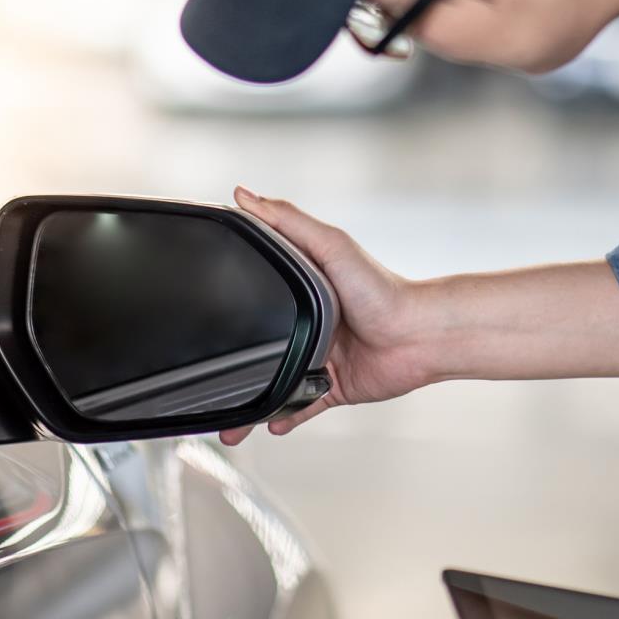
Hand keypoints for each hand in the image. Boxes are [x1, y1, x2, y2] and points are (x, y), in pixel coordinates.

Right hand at [219, 186, 436, 444]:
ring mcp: (318, 357)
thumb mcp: (330, 245)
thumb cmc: (383, 288)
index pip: (256, 292)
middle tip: (205, 381)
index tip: (198, 310)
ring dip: (251, 403)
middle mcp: (308, 324)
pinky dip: (284, 416)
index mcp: (303, 289)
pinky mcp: (333, 386)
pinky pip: (301, 406)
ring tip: (228, 422)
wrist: (420, 336)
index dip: (228, 301)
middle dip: (232, 368)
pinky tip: (268, 424)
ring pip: (274, 383)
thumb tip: (245, 195)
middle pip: (260, 347)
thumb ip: (287, 222)